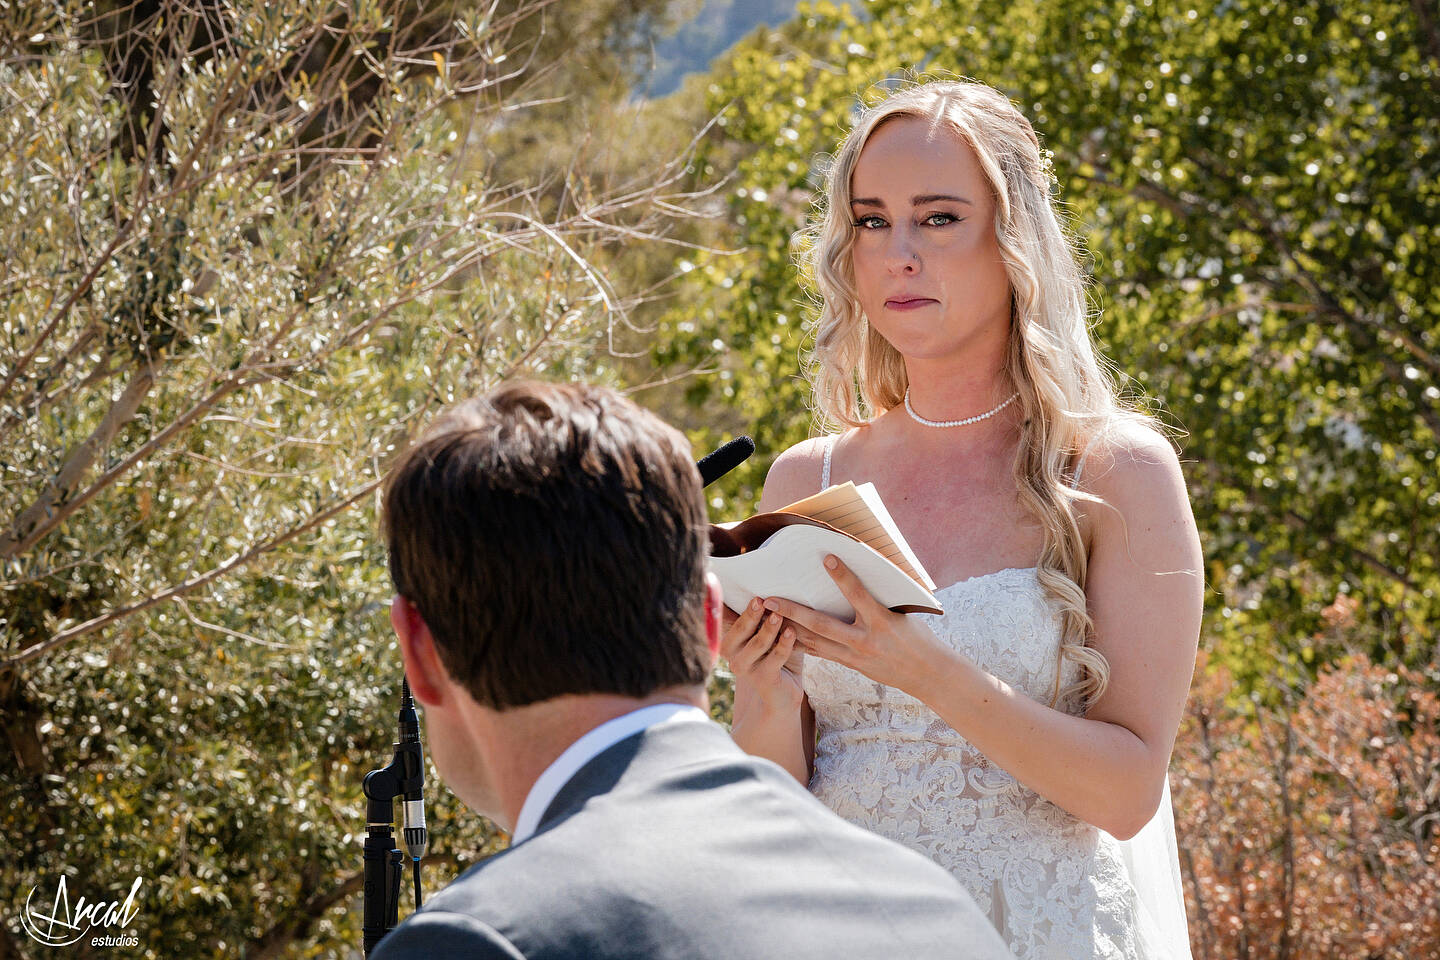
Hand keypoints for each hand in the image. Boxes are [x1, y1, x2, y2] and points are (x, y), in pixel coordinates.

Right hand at [720, 597, 803, 713]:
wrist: (783, 692)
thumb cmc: (775, 655)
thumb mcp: (767, 633)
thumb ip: (762, 615)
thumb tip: (765, 585)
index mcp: (729, 638)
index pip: (727, 617)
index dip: (732, 604)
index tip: (743, 591)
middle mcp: (732, 654)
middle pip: (740, 629)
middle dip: (751, 614)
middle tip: (761, 600)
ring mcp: (745, 668)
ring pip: (758, 643)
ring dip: (769, 628)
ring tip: (779, 616)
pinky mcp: (762, 679)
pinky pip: (775, 658)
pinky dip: (784, 644)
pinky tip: (791, 633)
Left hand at [761, 555, 948, 696]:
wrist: (927, 674)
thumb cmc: (918, 637)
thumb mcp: (903, 613)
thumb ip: (880, 598)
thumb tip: (860, 573)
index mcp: (882, 621)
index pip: (858, 594)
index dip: (842, 576)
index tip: (826, 558)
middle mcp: (865, 641)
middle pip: (822, 625)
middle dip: (793, 611)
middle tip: (769, 599)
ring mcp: (855, 656)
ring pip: (814, 642)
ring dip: (789, 629)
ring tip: (767, 617)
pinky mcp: (850, 664)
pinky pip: (820, 653)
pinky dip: (801, 643)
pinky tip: (783, 635)